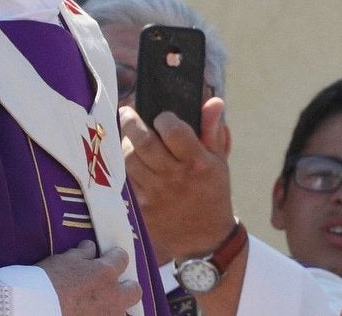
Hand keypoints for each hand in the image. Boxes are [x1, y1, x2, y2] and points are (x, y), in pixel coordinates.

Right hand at [36, 245, 138, 314]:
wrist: (39, 308)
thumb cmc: (50, 280)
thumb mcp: (65, 259)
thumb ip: (83, 253)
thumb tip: (91, 248)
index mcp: (105, 273)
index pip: (122, 258)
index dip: (115, 255)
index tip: (110, 256)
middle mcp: (113, 296)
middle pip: (134, 290)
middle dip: (128, 285)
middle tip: (113, 285)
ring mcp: (108, 315)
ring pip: (123, 312)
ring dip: (116, 306)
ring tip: (101, 304)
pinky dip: (101, 315)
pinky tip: (90, 312)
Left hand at [120, 96, 233, 262]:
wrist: (204, 239)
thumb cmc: (211, 192)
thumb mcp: (219, 162)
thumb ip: (213, 130)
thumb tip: (213, 101)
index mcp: (197, 163)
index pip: (173, 129)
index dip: (164, 118)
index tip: (162, 116)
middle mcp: (175, 178)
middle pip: (143, 141)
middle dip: (131, 122)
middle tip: (128, 113)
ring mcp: (155, 194)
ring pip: (128, 159)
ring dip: (125, 143)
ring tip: (128, 137)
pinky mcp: (141, 209)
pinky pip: (124, 180)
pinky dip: (122, 167)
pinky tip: (127, 160)